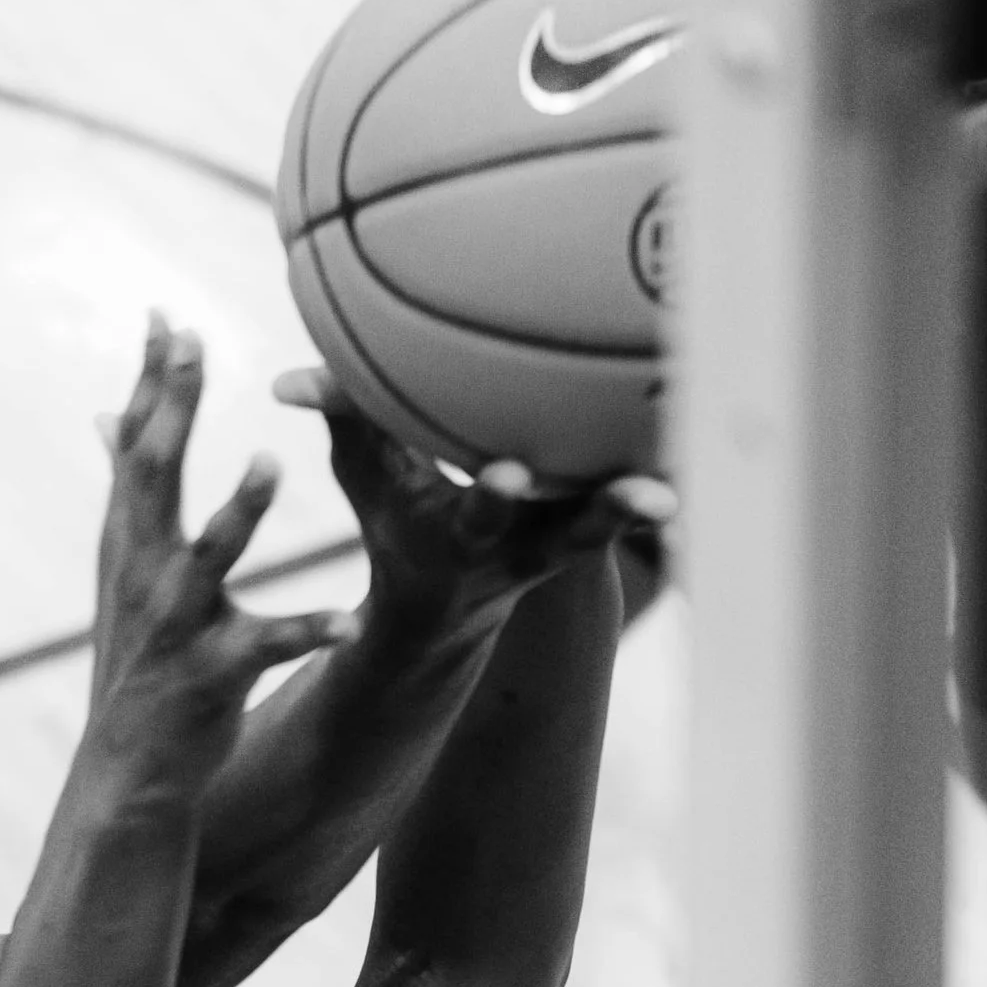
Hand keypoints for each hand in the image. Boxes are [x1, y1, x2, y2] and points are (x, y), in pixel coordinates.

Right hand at [86, 315, 358, 801]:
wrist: (131, 768)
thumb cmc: (142, 659)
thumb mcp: (123, 571)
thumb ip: (125, 491)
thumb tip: (105, 414)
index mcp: (130, 544)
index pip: (137, 449)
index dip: (149, 383)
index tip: (165, 315)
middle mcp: (144, 573)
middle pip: (155, 479)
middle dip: (172, 411)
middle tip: (193, 346)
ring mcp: (178, 624)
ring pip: (209, 558)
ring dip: (237, 512)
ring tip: (269, 462)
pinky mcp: (214, 675)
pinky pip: (269, 647)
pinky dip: (309, 631)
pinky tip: (350, 622)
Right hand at [273, 365, 674, 635]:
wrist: (442, 602)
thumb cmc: (395, 522)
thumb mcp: (364, 477)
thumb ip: (337, 422)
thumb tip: (285, 384)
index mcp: (465, 539)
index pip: (479, 519)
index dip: (494, 500)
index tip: (509, 476)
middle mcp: (524, 549)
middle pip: (570, 536)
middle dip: (601, 518)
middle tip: (645, 496)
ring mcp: (562, 545)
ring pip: (613, 528)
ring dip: (650, 507)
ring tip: (694, 484)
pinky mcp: (586, 533)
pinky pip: (627, 502)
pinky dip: (655, 477)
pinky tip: (700, 432)